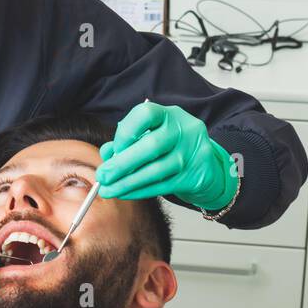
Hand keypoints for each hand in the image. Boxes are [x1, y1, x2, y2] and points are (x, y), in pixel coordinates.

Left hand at [96, 102, 237, 209]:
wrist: (204, 164)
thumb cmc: (169, 147)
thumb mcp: (150, 136)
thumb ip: (127, 142)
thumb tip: (106, 153)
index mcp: (170, 114)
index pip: (145, 115)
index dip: (125, 133)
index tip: (112, 150)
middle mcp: (184, 130)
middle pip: (151, 146)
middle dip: (122, 164)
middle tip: (103, 176)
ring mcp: (192, 154)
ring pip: (156, 171)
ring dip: (127, 182)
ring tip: (109, 189)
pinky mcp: (195, 176)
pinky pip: (162, 186)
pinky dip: (139, 191)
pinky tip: (125, 193)